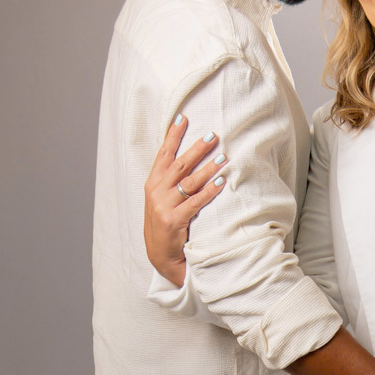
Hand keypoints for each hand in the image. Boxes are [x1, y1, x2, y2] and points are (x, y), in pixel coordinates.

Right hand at [143, 116, 227, 283]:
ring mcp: (164, 207)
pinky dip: (209, 190)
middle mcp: (155, 193)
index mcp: (151, 184)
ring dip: (208, 168)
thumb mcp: (161, 200)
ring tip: (223, 156)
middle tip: (212, 135)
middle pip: (179, 164)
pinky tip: (221, 181)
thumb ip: (170, 180)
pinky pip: (195, 201)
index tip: (183, 118)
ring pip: (189, 181)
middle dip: (196, 148)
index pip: (163, 155)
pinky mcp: (174, 221)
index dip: (172, 136)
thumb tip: (189, 157)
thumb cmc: (165, 225)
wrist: (161, 256)